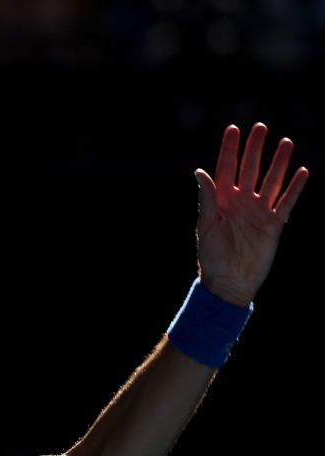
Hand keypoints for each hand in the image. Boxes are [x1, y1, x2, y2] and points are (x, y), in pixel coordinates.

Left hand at [194, 122, 308, 305]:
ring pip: (271, 181)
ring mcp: (258, 212)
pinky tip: (301, 171)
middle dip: (255, 149)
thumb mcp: (206, 225)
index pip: (226, 169)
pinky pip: (286, 202)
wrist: (229, 282)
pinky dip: (294, 188)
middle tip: (261, 127)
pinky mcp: (274, 225)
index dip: (230, 149)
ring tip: (286, 142)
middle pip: (250, 169)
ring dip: (278, 163)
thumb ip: (206, 198)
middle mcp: (241, 202)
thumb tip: (200, 171)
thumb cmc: (212, 256)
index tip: (233, 129)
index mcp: (221, 200)